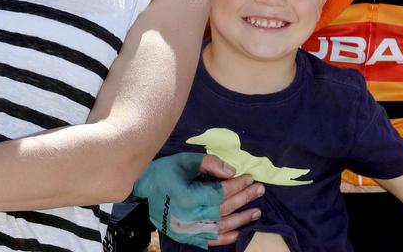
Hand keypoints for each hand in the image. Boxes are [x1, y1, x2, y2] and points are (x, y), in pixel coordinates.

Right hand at [132, 153, 263, 247]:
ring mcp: (187, 230)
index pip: (220, 193)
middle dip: (244, 199)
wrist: (142, 190)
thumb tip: (231, 172)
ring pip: (221, 227)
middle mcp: (189, 217)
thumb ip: (209, 164)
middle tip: (260, 190)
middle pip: (224, 210)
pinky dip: (225, 238)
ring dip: (241, 219)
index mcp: (188, 197)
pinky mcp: (185, 236)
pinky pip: (209, 240)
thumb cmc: (164, 171)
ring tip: (256, 211)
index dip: (238, 185)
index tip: (250, 178)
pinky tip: (239, 232)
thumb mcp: (185, 161)